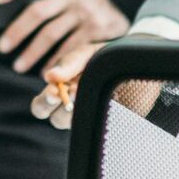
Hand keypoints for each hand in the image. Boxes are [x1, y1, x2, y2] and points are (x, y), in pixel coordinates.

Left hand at [0, 0, 128, 73]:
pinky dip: (56, 61)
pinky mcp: (96, 29)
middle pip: (37, 12)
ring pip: (51, 34)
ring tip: (19, 66)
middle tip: (1, 48)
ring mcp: (84, 12)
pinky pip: (70, 48)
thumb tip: (9, 0)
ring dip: (32, 52)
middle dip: (17, 31)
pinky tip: (46, 71)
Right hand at [30, 34, 164, 130]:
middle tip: (62, 98)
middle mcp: (73, 106)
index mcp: (61, 90)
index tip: (54, 93)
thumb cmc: (105, 56)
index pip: (42, 105)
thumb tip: (49, 76)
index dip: (44, 103)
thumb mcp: (86, 53)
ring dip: (75, 111)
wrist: (137, 59)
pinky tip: (106, 99)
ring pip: (74, 124)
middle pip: (54, 119)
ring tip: (82, 94)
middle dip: (57, 110)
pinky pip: (100, 124)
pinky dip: (98, 113)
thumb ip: (69, 63)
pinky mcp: (110, 119)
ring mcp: (91, 114)